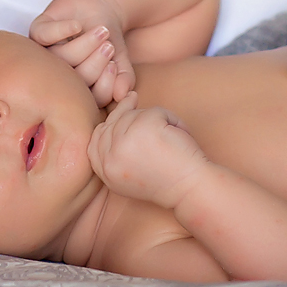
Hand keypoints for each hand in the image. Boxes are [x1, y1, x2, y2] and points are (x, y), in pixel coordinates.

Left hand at [30, 0, 133, 104]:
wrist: (100, 4)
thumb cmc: (108, 37)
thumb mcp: (121, 58)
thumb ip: (124, 78)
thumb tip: (123, 95)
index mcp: (76, 87)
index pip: (88, 99)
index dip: (103, 86)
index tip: (114, 66)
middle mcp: (58, 74)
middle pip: (74, 80)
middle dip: (95, 63)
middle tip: (109, 46)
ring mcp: (46, 53)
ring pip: (61, 58)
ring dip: (85, 44)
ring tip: (102, 31)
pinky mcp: (38, 31)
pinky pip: (44, 35)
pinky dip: (63, 30)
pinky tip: (78, 26)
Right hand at [87, 93, 208, 209]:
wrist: (191, 189)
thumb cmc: (168, 182)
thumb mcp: (130, 175)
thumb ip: (116, 154)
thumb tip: (115, 116)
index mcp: (107, 172)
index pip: (94, 142)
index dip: (105, 126)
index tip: (117, 115)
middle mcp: (111, 158)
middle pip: (112, 123)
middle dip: (124, 112)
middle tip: (132, 98)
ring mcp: (125, 141)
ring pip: (133, 114)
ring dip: (153, 120)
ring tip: (170, 137)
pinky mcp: (145, 127)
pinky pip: (154, 110)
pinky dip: (170, 118)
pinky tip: (179, 133)